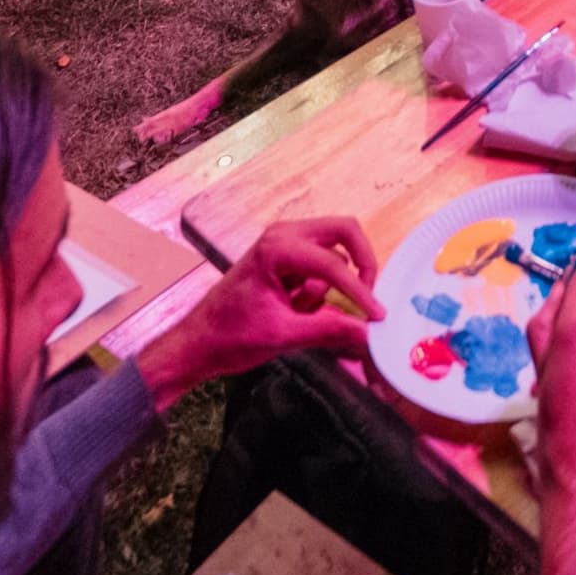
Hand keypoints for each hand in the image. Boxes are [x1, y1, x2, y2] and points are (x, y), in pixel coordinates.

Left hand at [144, 215, 381, 403]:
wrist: (198, 342)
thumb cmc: (231, 337)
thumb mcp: (283, 336)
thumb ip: (329, 330)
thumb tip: (368, 330)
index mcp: (277, 249)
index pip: (334, 264)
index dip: (360, 292)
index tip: (377, 315)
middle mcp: (283, 235)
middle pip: (344, 232)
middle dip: (361, 264)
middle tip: (367, 298)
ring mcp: (284, 243)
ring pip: (335, 249)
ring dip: (335, 283)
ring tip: (307, 314)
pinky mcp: (286, 257)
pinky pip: (321, 264)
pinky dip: (322, 288)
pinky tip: (299, 311)